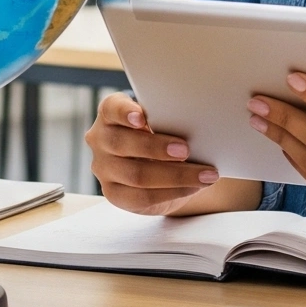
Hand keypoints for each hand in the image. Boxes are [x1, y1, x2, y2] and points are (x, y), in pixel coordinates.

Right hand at [84, 92, 219, 213]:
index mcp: (110, 114)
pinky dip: (172, 192)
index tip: (143, 117)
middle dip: (157, 147)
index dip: (126, 113)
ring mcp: (104, 168)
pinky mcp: (113, 194)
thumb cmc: (162, 133)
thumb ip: (169, 118)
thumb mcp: (162, 121)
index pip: (112, 109)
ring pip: (136, 175)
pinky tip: (193, 187)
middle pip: (123, 144)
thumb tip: (202, 118)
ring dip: (175, 175)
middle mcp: (100, 139)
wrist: (156, 165)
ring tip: (205, 174)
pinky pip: (142, 197)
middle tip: (186, 149)